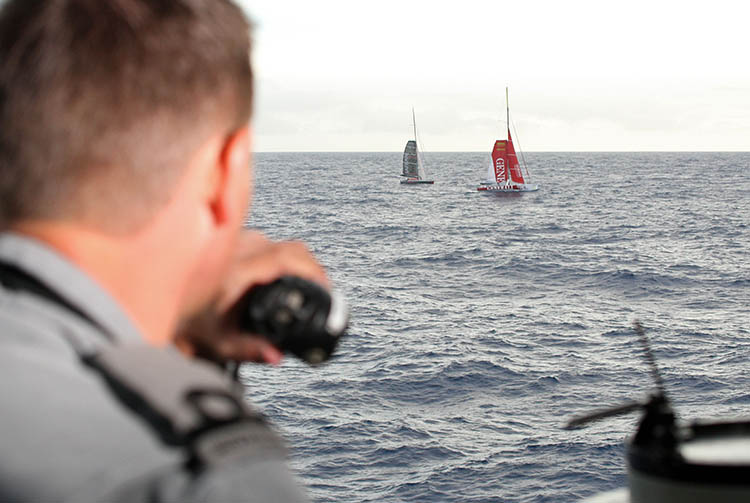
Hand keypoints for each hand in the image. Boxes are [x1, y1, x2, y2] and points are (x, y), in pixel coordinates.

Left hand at [174, 231, 329, 363]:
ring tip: (300, 291)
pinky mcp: (234, 240)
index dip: (314, 270)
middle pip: (292, 250)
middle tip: (320, 296)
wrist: (158, 299)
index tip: (326, 288)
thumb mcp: (218, 342)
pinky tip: (278, 281)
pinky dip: (280, 261)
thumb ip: (249, 350)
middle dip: (311, 272)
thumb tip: (277, 357)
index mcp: (239, 269)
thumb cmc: (187, 322)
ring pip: (280, 246)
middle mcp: (240, 248)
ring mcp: (237, 240)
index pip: (289, 257)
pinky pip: (267, 244)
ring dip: (294, 266)